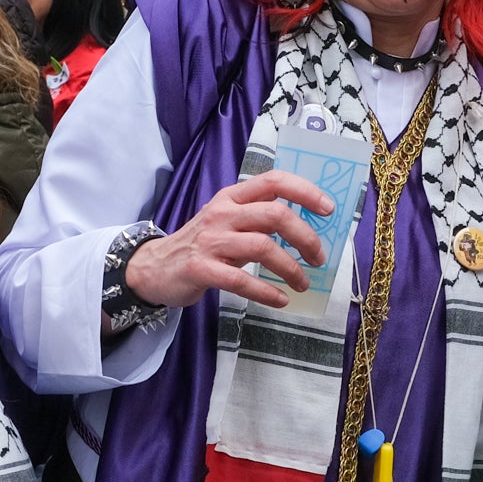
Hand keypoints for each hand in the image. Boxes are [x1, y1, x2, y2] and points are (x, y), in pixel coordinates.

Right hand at [123, 171, 337, 312]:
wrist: (154, 268)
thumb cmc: (200, 245)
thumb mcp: (226, 221)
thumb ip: (257, 219)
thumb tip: (305, 229)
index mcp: (232, 198)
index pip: (274, 181)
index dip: (305, 192)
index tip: (328, 209)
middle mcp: (222, 214)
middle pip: (275, 215)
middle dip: (305, 237)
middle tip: (318, 258)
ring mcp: (210, 241)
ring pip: (263, 247)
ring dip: (291, 268)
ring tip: (302, 283)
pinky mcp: (201, 269)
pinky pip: (242, 280)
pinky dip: (267, 292)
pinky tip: (280, 300)